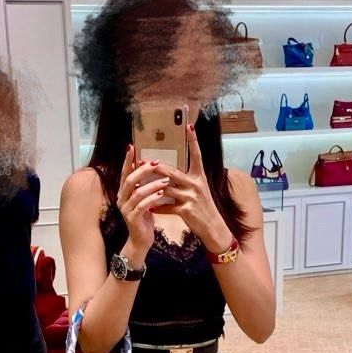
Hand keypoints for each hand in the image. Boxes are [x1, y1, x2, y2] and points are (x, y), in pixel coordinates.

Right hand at [116, 145, 168, 257]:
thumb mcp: (143, 199)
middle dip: (143, 170)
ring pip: (137, 193)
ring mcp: (125, 209)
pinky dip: (151, 199)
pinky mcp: (132, 219)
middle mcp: (121, 199)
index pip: (124, 173)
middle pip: (129, 180)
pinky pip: (142, 206)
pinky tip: (161, 194)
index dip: (127, 160)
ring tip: (165, 180)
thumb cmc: (144, 218)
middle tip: (156, 163)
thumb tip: (150, 166)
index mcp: (123, 192)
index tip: (132, 146)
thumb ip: (143, 185)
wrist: (141, 240)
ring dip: (151, 185)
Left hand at [154, 124, 233, 253]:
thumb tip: (168, 173)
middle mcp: (195, 184)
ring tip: (139, 185)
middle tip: (142, 161)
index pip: (196, 154)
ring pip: (166, 189)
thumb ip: (185, 180)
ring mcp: (191, 197)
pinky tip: (149, 207)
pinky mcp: (186, 210)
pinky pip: (167, 207)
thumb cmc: (203, 206)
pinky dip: (158, 207)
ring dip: (151, 187)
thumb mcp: (198, 190)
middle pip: (172, 172)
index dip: (193, 140)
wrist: (212, 226)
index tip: (189, 125)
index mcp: (199, 176)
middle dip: (156, 167)